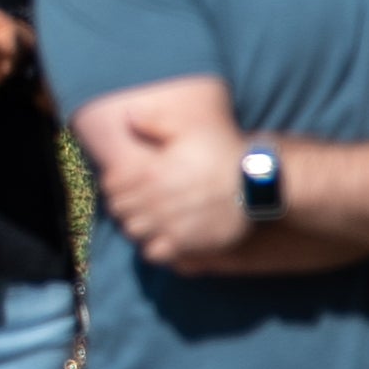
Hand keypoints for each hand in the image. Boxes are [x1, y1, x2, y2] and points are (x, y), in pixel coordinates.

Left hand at [89, 92, 257, 264]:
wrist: (256, 182)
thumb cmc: (223, 152)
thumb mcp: (191, 127)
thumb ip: (155, 121)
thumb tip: (128, 115)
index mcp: (151, 172)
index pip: (111, 185)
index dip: (115, 182)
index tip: (125, 181)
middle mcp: (156, 201)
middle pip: (119, 210)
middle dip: (123, 204)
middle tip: (137, 199)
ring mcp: (170, 225)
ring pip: (133, 231)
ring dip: (136, 224)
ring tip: (149, 216)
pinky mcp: (187, 243)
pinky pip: (154, 253)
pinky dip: (153, 246)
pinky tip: (164, 234)